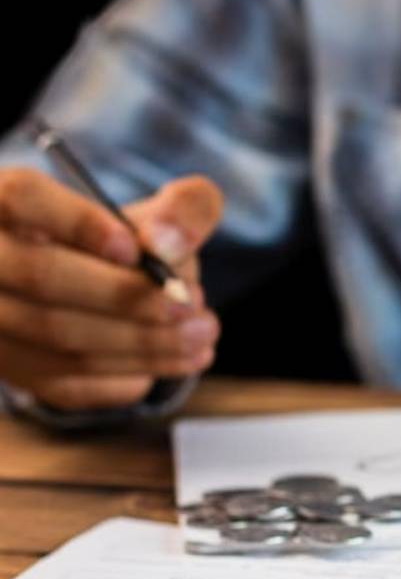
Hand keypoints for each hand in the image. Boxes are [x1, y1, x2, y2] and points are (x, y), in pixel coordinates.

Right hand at [0, 168, 223, 409]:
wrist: (105, 293)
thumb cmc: (131, 247)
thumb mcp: (161, 216)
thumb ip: (184, 211)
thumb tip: (170, 244)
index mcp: (8, 201)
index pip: (23, 197)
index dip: (80, 223)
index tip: (137, 249)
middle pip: (41, 274)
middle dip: (128, 294)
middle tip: (192, 302)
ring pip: (56, 335)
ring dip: (141, 340)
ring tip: (203, 334)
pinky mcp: (14, 369)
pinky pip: (65, 381)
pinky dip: (127, 374)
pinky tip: (180, 360)